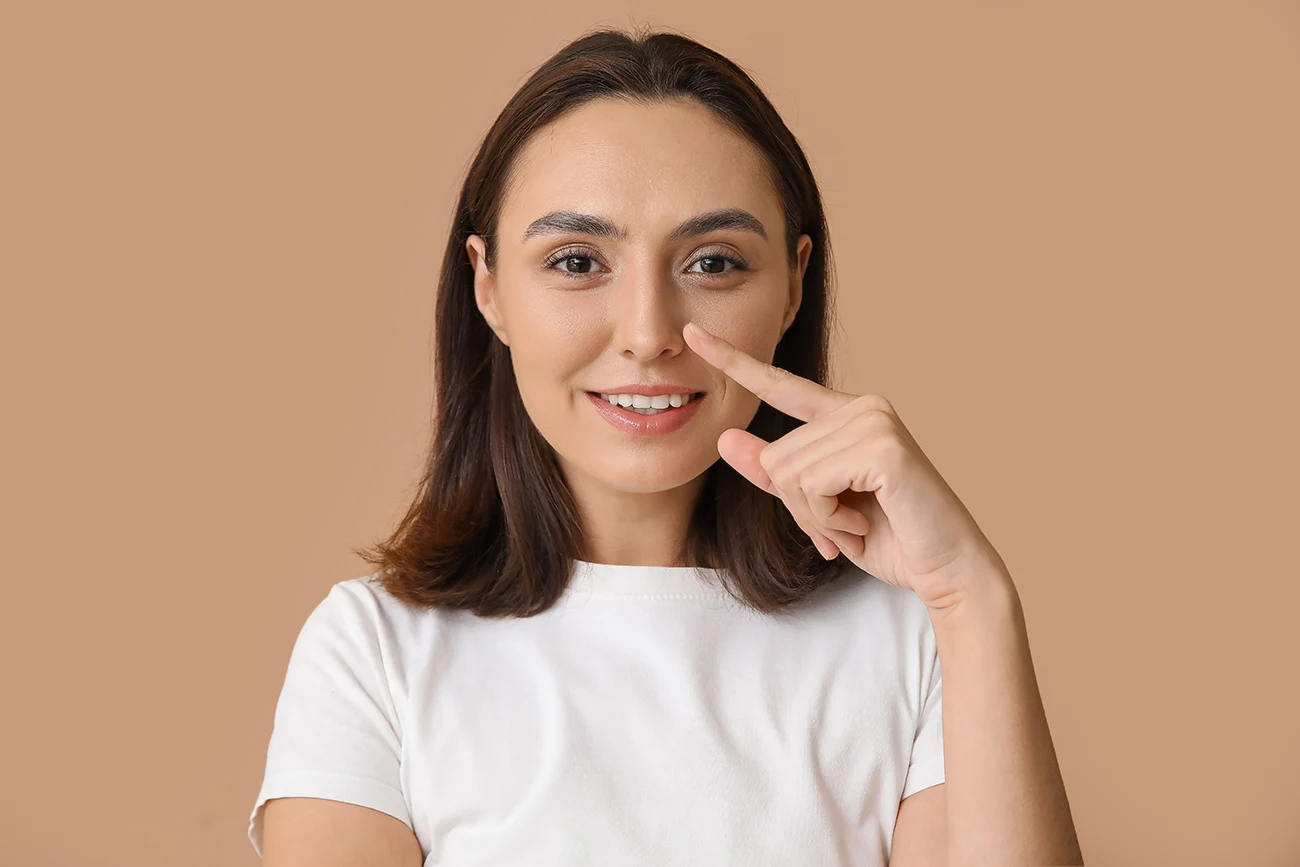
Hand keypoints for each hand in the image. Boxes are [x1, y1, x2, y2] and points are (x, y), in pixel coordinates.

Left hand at [683, 321, 1006, 611]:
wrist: (946, 569)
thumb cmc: (889, 537)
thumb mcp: (817, 507)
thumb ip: (773, 474)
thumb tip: (724, 438)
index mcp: (844, 414)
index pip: (778, 386)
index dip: (733, 361)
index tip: (691, 334)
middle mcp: (861, 406)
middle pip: (774, 457)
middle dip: (800, 508)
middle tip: (844, 525)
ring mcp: (873, 421)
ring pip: (787, 473)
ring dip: (815, 518)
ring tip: (857, 525)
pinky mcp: (882, 446)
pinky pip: (810, 485)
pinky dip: (827, 518)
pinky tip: (863, 525)